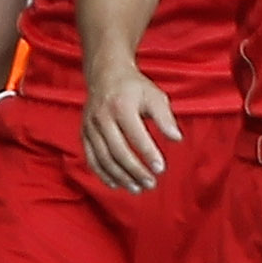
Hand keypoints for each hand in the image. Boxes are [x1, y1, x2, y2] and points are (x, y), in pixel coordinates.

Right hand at [82, 67, 175, 192]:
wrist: (105, 74)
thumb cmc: (135, 87)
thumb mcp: (154, 96)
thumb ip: (165, 118)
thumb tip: (177, 139)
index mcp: (121, 105)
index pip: (135, 135)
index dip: (148, 153)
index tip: (161, 168)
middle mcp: (102, 117)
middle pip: (118, 151)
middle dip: (135, 171)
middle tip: (151, 183)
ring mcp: (90, 126)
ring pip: (104, 158)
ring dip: (121, 177)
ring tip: (138, 188)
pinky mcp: (84, 133)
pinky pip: (92, 159)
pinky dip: (103, 174)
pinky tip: (117, 184)